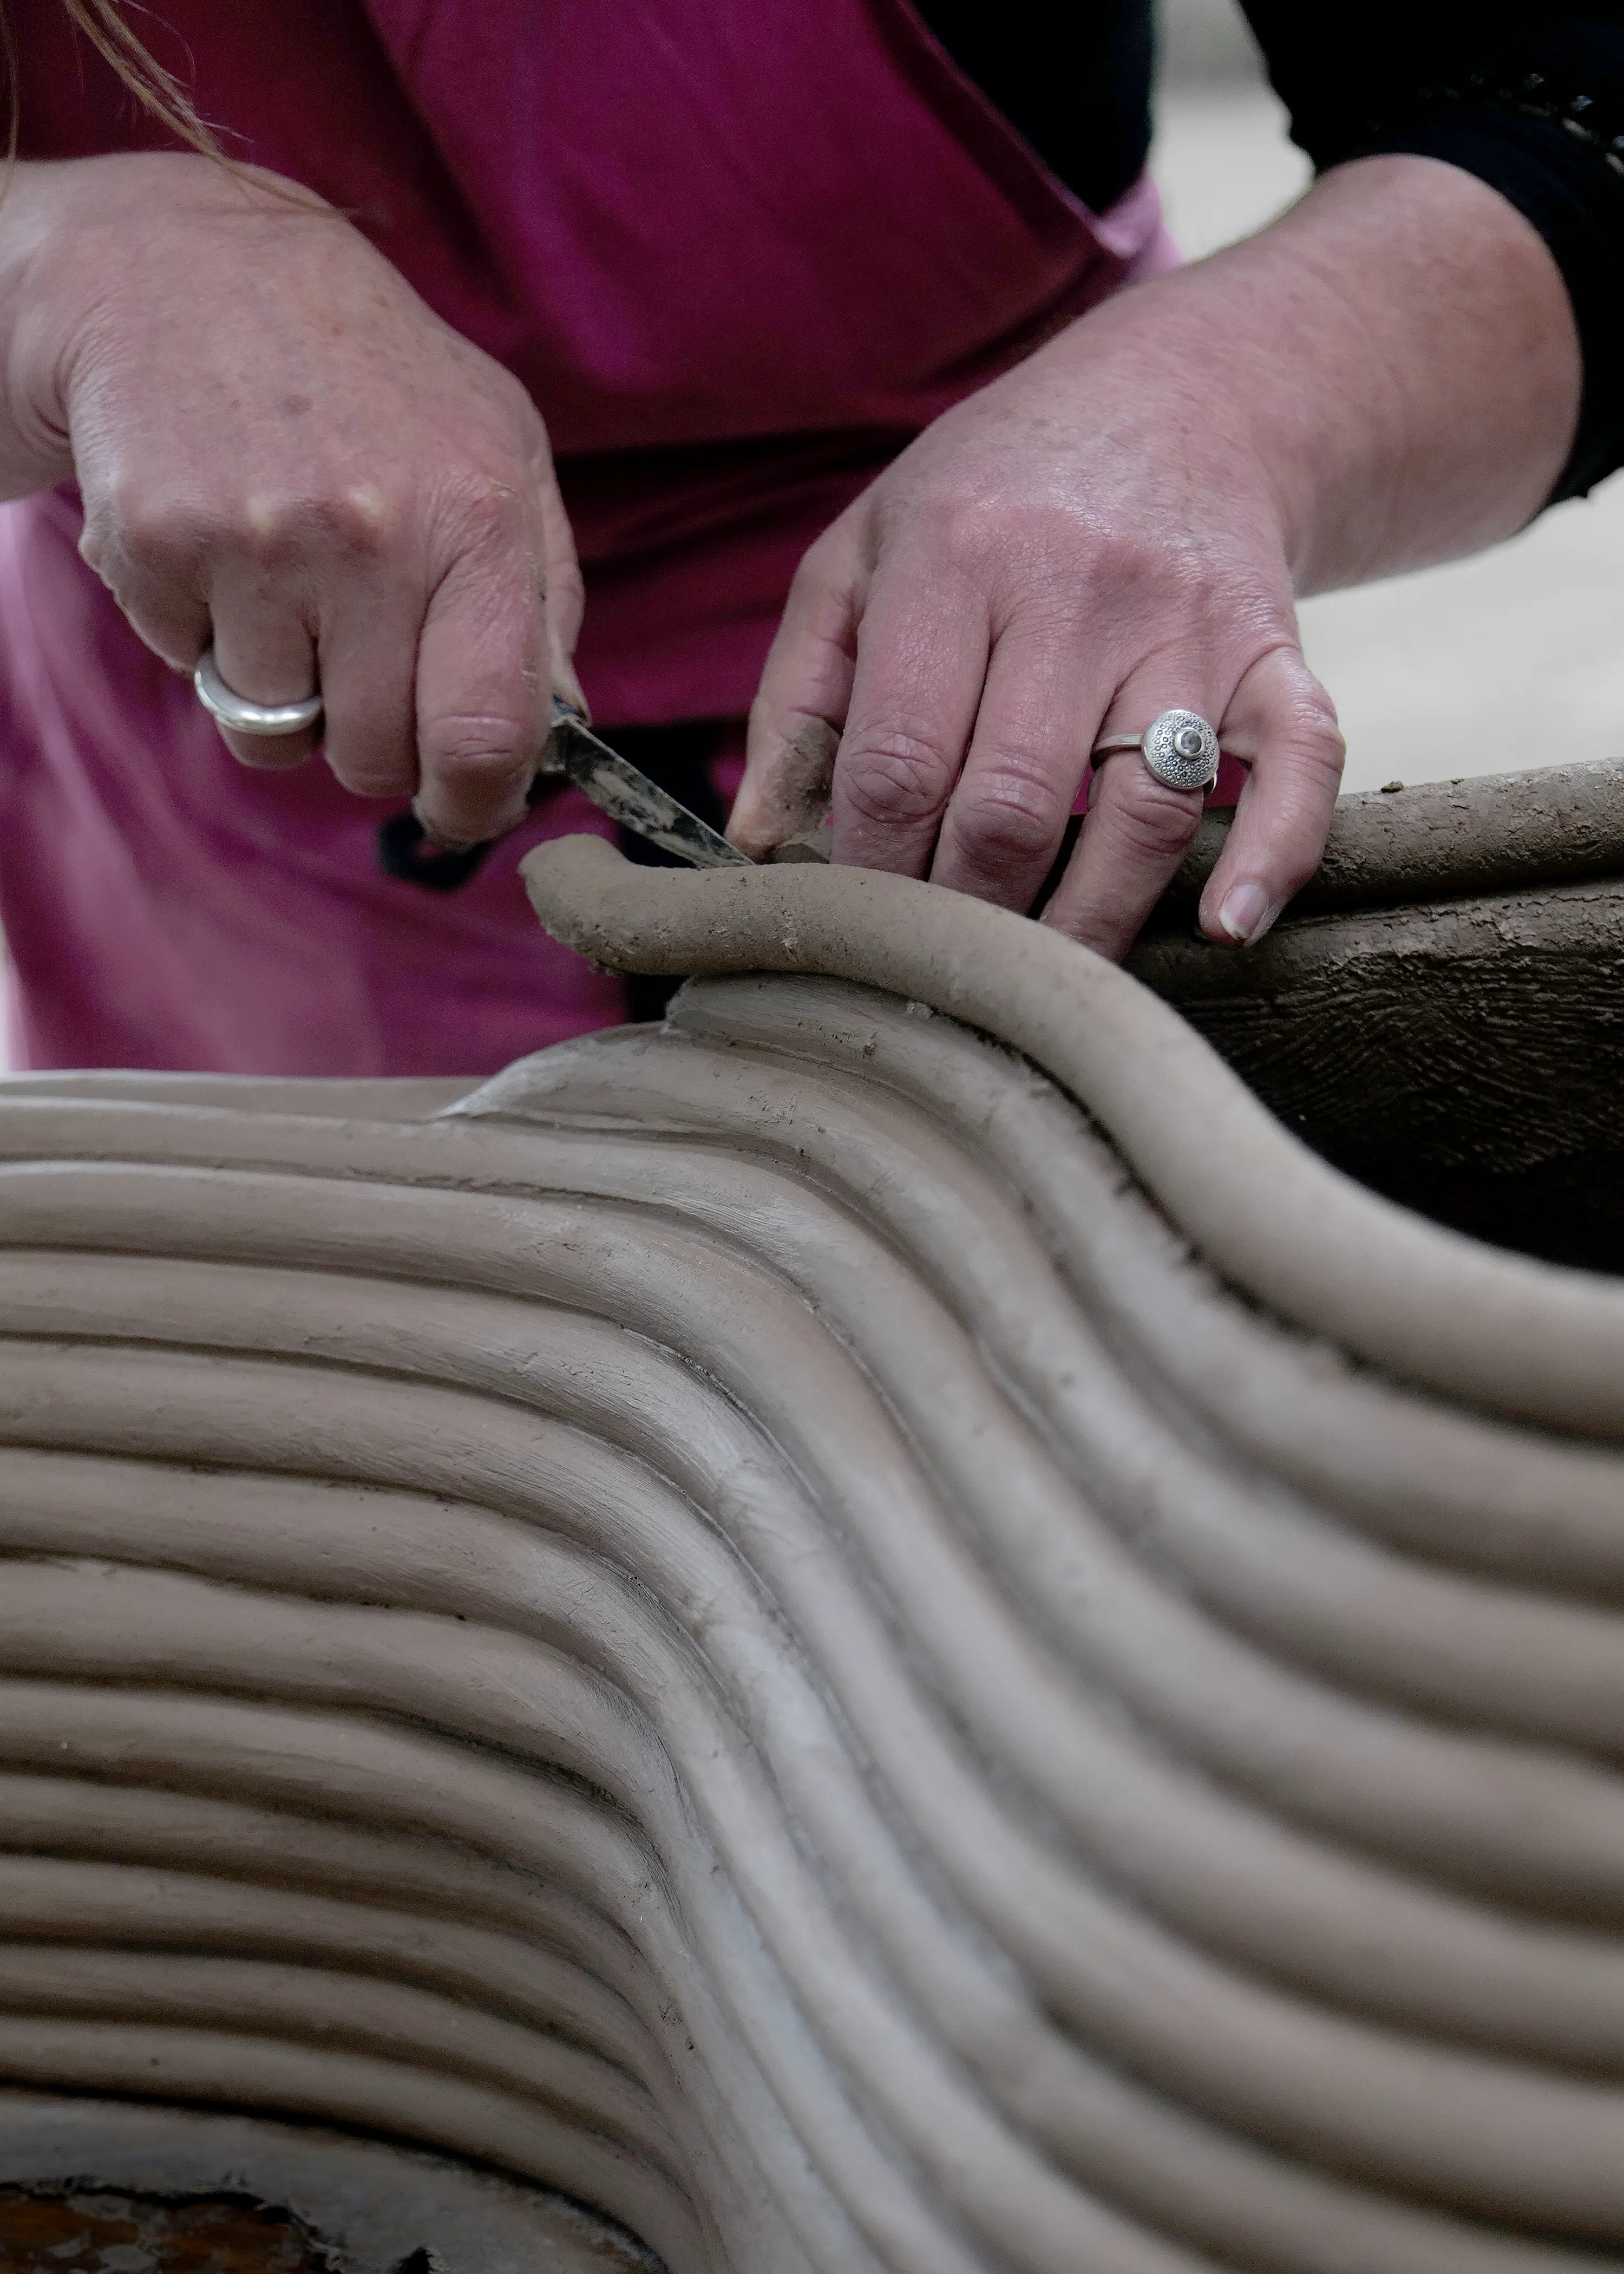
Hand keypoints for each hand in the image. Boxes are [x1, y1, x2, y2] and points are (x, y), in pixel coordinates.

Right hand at [0, 153, 579, 844]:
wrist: (180, 265)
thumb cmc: (367, 375)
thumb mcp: (498, 449)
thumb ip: (543, 597)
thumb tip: (560, 729)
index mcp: (476, 517)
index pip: (487, 733)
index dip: (475, 803)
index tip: (461, 808)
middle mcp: (370, 535)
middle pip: (377, 758)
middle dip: (372, 740)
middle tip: (357, 657)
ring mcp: (254, 543)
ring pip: (278, 738)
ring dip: (285, 694)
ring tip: (286, 585)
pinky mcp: (155, 547)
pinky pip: (195, 675)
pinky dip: (207, 638)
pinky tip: (221, 546)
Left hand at [733, 158, 1579, 955]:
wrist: (1180, 397)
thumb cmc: (990, 498)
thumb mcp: (862, 554)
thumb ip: (798, 697)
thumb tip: (759, 844)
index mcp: (956, 560)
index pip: (899, 762)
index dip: (873, 870)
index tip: (863, 926)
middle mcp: (1078, 588)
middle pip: (1013, 807)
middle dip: (969, 914)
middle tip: (945, 964)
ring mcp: (1190, 624)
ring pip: (1145, 813)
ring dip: (1090, 924)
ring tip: (1045, 982)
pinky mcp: (1278, 652)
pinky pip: (1300, 767)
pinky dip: (1272, 855)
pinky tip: (1224, 927)